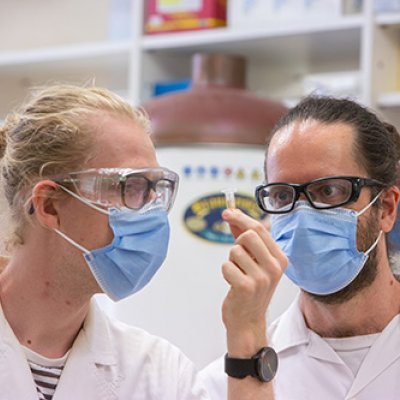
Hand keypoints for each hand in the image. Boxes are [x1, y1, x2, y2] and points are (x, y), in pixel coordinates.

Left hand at [221, 208, 286, 356]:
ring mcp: (262, 278)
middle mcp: (274, 267)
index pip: (259, 228)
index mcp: (280, 258)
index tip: (227, 212)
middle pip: (248, 235)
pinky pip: (226, 266)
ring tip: (238, 275)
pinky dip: (226, 273)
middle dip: (237, 244)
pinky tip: (234, 284)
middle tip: (239, 260)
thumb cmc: (250, 288)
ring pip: (235, 251)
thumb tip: (233, 215)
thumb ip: (246, 239)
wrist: (248, 321)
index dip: (241, 218)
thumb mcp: (255, 262)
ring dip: (231, 261)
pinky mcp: (247, 287)